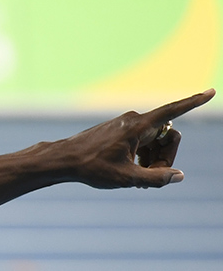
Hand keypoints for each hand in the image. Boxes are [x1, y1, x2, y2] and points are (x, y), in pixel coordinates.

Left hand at [62, 89, 214, 188]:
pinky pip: (142, 141)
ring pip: (155, 140)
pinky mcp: (119, 130)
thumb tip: (178, 176)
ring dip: (154, 158)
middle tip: (150, 176)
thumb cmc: (91, 167)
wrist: (63, 160)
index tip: (212, 92)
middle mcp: (134, 120)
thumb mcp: (126, 178)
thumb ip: (155, 178)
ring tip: (136, 177)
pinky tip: (130, 170)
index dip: (194, 103)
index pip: (174, 111)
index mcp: (139, 126)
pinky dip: (142, 155)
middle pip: (168, 136)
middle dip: (166, 156)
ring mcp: (126, 124)